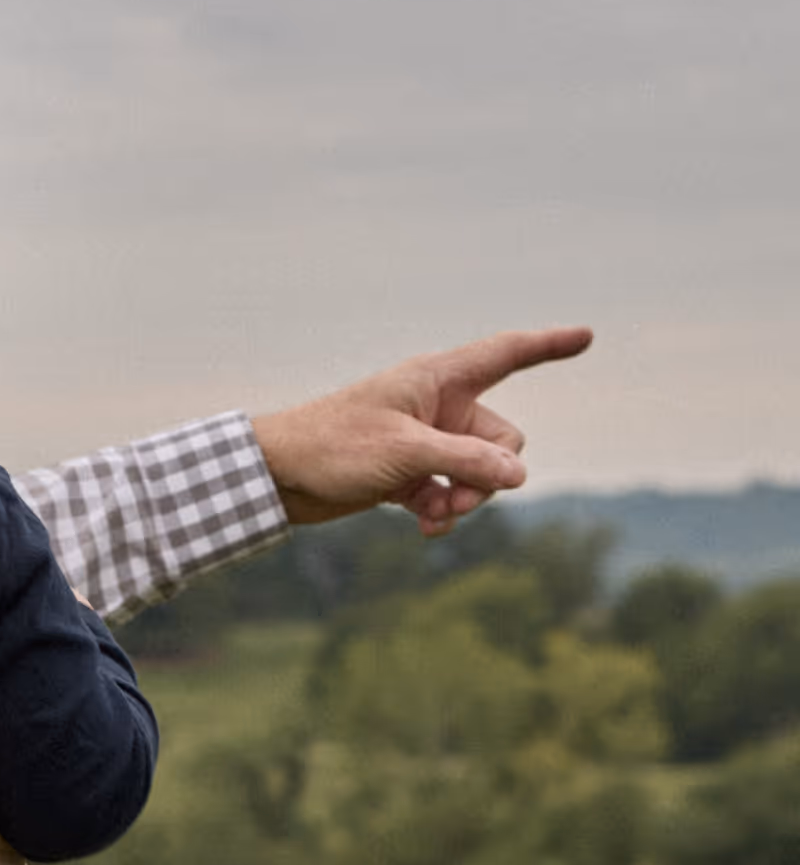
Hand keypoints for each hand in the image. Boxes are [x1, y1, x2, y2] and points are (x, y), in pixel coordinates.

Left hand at [251, 326, 591, 536]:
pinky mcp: (408, 474)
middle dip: (490, 475)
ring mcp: (424, 442)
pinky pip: (449, 493)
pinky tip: (425, 529)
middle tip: (458, 500)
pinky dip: (443, 511)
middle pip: (502, 439)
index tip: (588, 335)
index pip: (506, 354)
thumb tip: (519, 477)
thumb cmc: (333, 447)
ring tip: (435, 517)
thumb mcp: (406, 453)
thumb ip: (467, 461)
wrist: (277, 476)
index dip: (548, 345)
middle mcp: (437, 406)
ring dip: (466, 499)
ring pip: (479, 472)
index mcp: (437, 379)